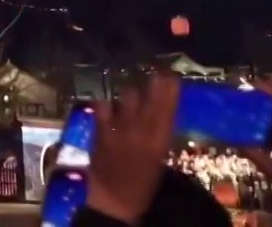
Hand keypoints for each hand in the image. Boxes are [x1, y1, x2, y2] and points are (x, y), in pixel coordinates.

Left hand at [84, 74, 180, 224]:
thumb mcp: (159, 158)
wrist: (114, 200)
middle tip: (155, 72)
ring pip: (127, 97)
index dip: (169, 87)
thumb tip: (161, 110)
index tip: (171, 74)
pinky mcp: (100, 131)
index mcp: (159, 141)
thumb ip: (159, 133)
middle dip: (153, 82)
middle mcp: (140, 131)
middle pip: (148, 96)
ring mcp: (118, 129)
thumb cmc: (142, 184)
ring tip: (133, 91)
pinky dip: (107, 102)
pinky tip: (109, 103)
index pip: (167, 106)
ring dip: (131, 92)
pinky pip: (103, 106)